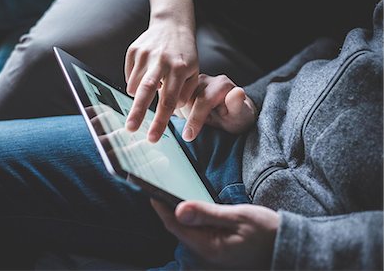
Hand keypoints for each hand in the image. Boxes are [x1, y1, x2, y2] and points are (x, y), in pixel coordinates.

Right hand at [124, 20, 198, 142]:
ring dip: (140, 95)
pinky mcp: (133, 50)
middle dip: (137, 112)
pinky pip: (129, 76)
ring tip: (151, 86)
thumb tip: (170, 110)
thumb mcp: (194, 72)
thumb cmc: (185, 55)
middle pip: (147, 91)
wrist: (172, 25)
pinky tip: (146, 72)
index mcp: (180, 68)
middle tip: (129, 128)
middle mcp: (162, 60)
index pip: (169, 101)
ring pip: (135, 86)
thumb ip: (184, 93)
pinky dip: (135, 81)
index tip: (152, 138)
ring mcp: (145, 54)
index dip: (160, 121)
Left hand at [151, 200, 278, 268]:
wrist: (287, 245)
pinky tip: (188, 205)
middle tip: (156, 187)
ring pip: (186, 230)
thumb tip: (179, 209)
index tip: (150, 190)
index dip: (160, 207)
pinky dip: (190, 217)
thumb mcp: (239, 217)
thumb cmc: (267, 231)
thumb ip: (208, 213)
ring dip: (177, 212)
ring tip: (168, 193)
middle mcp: (206, 251)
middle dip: (166, 209)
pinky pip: (197, 231)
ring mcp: (212, 250)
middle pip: (178, 228)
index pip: (175, 226)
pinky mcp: (217, 245)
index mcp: (209, 246)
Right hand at [175, 74, 256, 141]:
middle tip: (198, 128)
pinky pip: (172, 98)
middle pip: (186, 99)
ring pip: (177, 99)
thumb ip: (237, 104)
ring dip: (183, 114)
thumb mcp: (241, 115)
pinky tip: (189, 115)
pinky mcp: (184, 87)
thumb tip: (238, 92)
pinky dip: (177, 110)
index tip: (188, 136)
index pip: (203, 100)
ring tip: (196, 121)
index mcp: (221, 84)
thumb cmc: (237, 116)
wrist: (232, 113)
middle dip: (189, 117)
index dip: (195, 119)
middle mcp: (206, 79)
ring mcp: (193, 82)